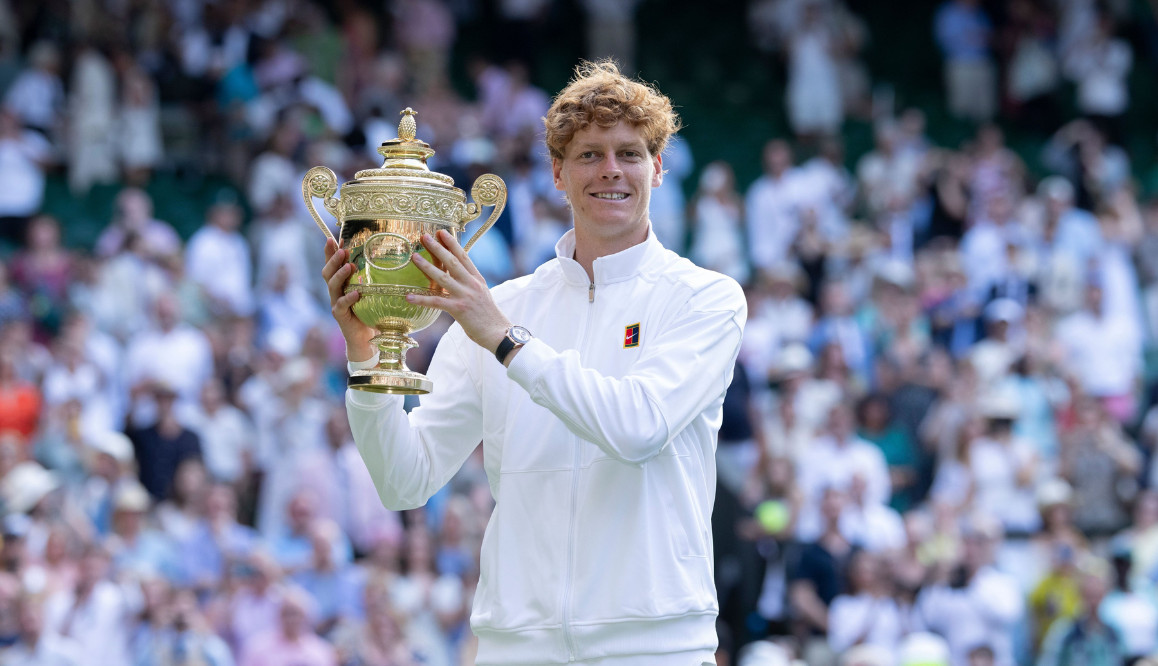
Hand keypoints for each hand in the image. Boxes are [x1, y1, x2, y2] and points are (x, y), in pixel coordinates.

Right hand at [322, 238, 376, 361]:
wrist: (365, 338)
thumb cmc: (370, 311)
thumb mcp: (372, 291)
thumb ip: (375, 277)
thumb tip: (390, 257)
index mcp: (341, 283)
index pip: (332, 264)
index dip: (329, 252)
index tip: (331, 238)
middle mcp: (335, 291)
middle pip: (327, 272)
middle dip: (333, 260)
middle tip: (342, 250)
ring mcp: (336, 303)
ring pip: (332, 286)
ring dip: (340, 275)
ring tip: (349, 266)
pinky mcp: (340, 315)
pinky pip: (340, 305)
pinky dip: (348, 299)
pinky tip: (355, 293)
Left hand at [408, 230, 509, 356]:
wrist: (498, 333)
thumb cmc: (489, 316)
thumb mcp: (482, 294)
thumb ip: (470, 284)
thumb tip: (458, 276)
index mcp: (477, 279)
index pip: (464, 256)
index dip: (452, 243)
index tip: (442, 232)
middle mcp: (471, 284)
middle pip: (452, 261)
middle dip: (438, 248)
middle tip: (425, 236)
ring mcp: (465, 296)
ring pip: (443, 277)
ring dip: (427, 266)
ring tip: (414, 257)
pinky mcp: (458, 309)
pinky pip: (436, 302)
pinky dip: (421, 299)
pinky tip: (408, 297)